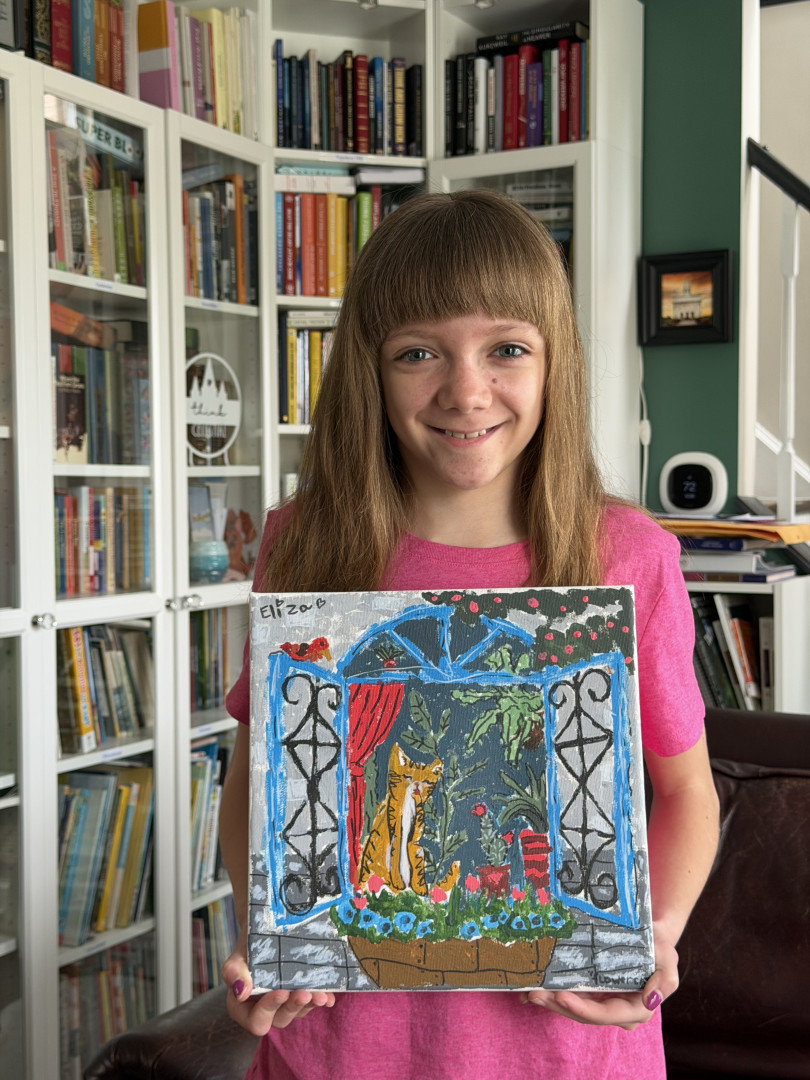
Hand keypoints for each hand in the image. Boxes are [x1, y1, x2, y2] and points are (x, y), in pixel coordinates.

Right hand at [221, 938, 335, 1034]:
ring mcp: (285, 1004)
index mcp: (244, 1008)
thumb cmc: (249, 946)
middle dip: (293, 1007)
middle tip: (304, 993)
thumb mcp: (238, 955)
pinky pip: (312, 1002)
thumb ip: (233, 972)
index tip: (281, 992)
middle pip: (280, 1019)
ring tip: (321, 995)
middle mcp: (266, 1010)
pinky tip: (330, 996)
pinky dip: (321, 1000)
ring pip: (298, 1011)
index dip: (268, 1010)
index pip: (256, 1020)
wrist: (267, 930)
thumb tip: (241, 992)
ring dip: (310, 1004)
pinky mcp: (301, 995)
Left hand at [522, 922, 678, 1030]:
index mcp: (636, 1009)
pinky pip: (571, 996)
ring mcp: (602, 1001)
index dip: (583, 1009)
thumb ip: (665, 979)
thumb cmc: (660, 948)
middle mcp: (617, 1010)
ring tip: (530, 992)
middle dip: (559, 1006)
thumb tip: (652, 999)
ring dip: (551, 1002)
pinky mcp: (591, 991)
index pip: (606, 1014)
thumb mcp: (669, 959)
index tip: (563, 997)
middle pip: (584, 1015)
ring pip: (574, 1008)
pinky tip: (532, 989)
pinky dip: (552, 993)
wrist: (651, 938)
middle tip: (535, 994)